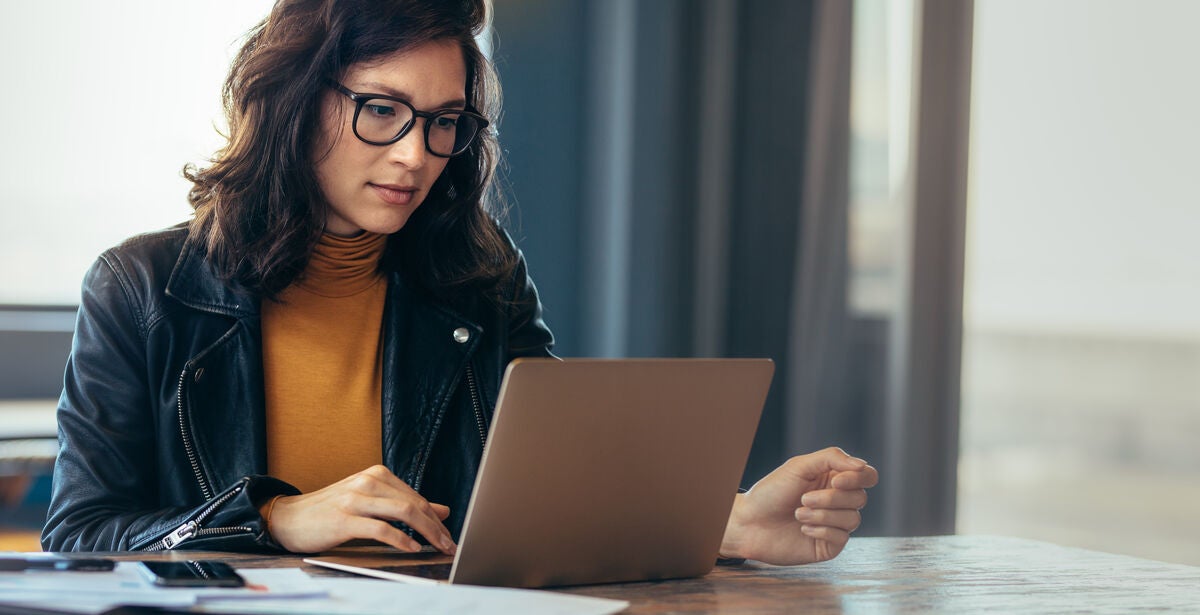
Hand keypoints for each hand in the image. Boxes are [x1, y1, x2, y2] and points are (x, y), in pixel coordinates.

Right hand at [266, 465, 456, 554]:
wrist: (288, 517)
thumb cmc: (331, 511)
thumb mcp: (370, 502)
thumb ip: (403, 504)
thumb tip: (442, 510)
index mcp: (377, 475)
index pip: (416, 497)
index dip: (436, 518)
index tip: (449, 535)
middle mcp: (368, 482)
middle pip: (414, 504)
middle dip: (437, 527)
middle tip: (450, 545)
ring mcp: (356, 499)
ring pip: (403, 512)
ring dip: (426, 532)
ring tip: (437, 547)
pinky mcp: (344, 519)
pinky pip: (381, 529)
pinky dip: (400, 539)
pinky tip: (411, 548)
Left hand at [720, 447, 877, 564]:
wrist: (749, 522)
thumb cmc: (771, 492)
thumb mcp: (799, 466)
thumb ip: (832, 458)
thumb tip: (862, 466)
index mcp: (834, 479)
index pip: (867, 476)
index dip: (858, 478)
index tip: (835, 481)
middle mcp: (839, 501)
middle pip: (860, 497)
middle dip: (831, 498)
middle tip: (803, 498)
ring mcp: (835, 524)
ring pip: (853, 518)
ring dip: (823, 515)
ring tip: (798, 513)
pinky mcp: (829, 545)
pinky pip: (842, 537)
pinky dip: (821, 530)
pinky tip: (803, 528)